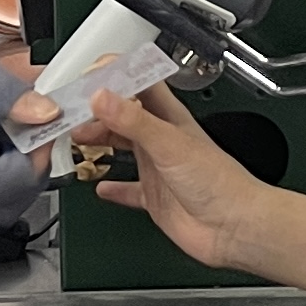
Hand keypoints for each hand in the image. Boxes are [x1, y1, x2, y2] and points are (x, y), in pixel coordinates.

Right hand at [83, 84, 274, 271]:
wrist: (236, 228)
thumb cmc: (220, 183)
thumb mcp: (170, 144)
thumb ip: (134, 121)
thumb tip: (101, 96)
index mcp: (170, 119)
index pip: (139, 85)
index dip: (115, 76)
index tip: (87, 76)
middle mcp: (162, 140)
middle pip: (124, 116)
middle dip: (97, 111)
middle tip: (70, 112)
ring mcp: (158, 169)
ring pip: (122, 148)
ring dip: (99, 142)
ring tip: (75, 137)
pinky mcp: (156, 199)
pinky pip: (129, 190)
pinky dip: (114, 188)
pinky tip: (100, 187)